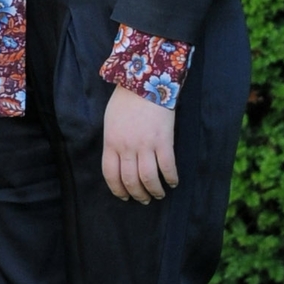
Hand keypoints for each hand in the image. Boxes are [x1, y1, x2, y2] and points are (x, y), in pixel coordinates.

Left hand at [102, 83, 178, 202]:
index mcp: (111, 143)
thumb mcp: (111, 123)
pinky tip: (173, 182)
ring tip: (159, 194)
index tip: (124, 196)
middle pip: (130, 180)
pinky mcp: (163, 141)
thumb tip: (120, 161)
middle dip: (138, 194)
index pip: (110, 174)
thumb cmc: (126, 101)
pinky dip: (171, 178)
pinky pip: (168, 167)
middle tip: (144, 199)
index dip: (117, 189)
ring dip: (155, 191)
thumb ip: (114, 143)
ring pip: (149, 178)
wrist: (144, 83)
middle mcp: (126, 147)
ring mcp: (145, 145)